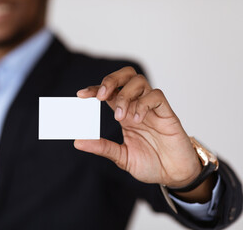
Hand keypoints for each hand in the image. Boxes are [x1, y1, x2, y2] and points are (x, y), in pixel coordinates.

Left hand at [74, 66, 201, 187]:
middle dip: (111, 80)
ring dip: (125, 95)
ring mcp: (152, 108)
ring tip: (120, 116)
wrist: (175, 176)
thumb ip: (102, 147)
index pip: (109, 92)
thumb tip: (78, 142)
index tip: (80, 95)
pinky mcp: (167, 114)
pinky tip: (137, 119)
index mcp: (125, 114)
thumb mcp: (121, 157)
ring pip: (139, 82)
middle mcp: (137, 106)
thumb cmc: (150, 164)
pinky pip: (156, 97)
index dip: (95, 89)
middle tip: (101, 97)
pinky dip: (143, 104)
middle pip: (125, 77)